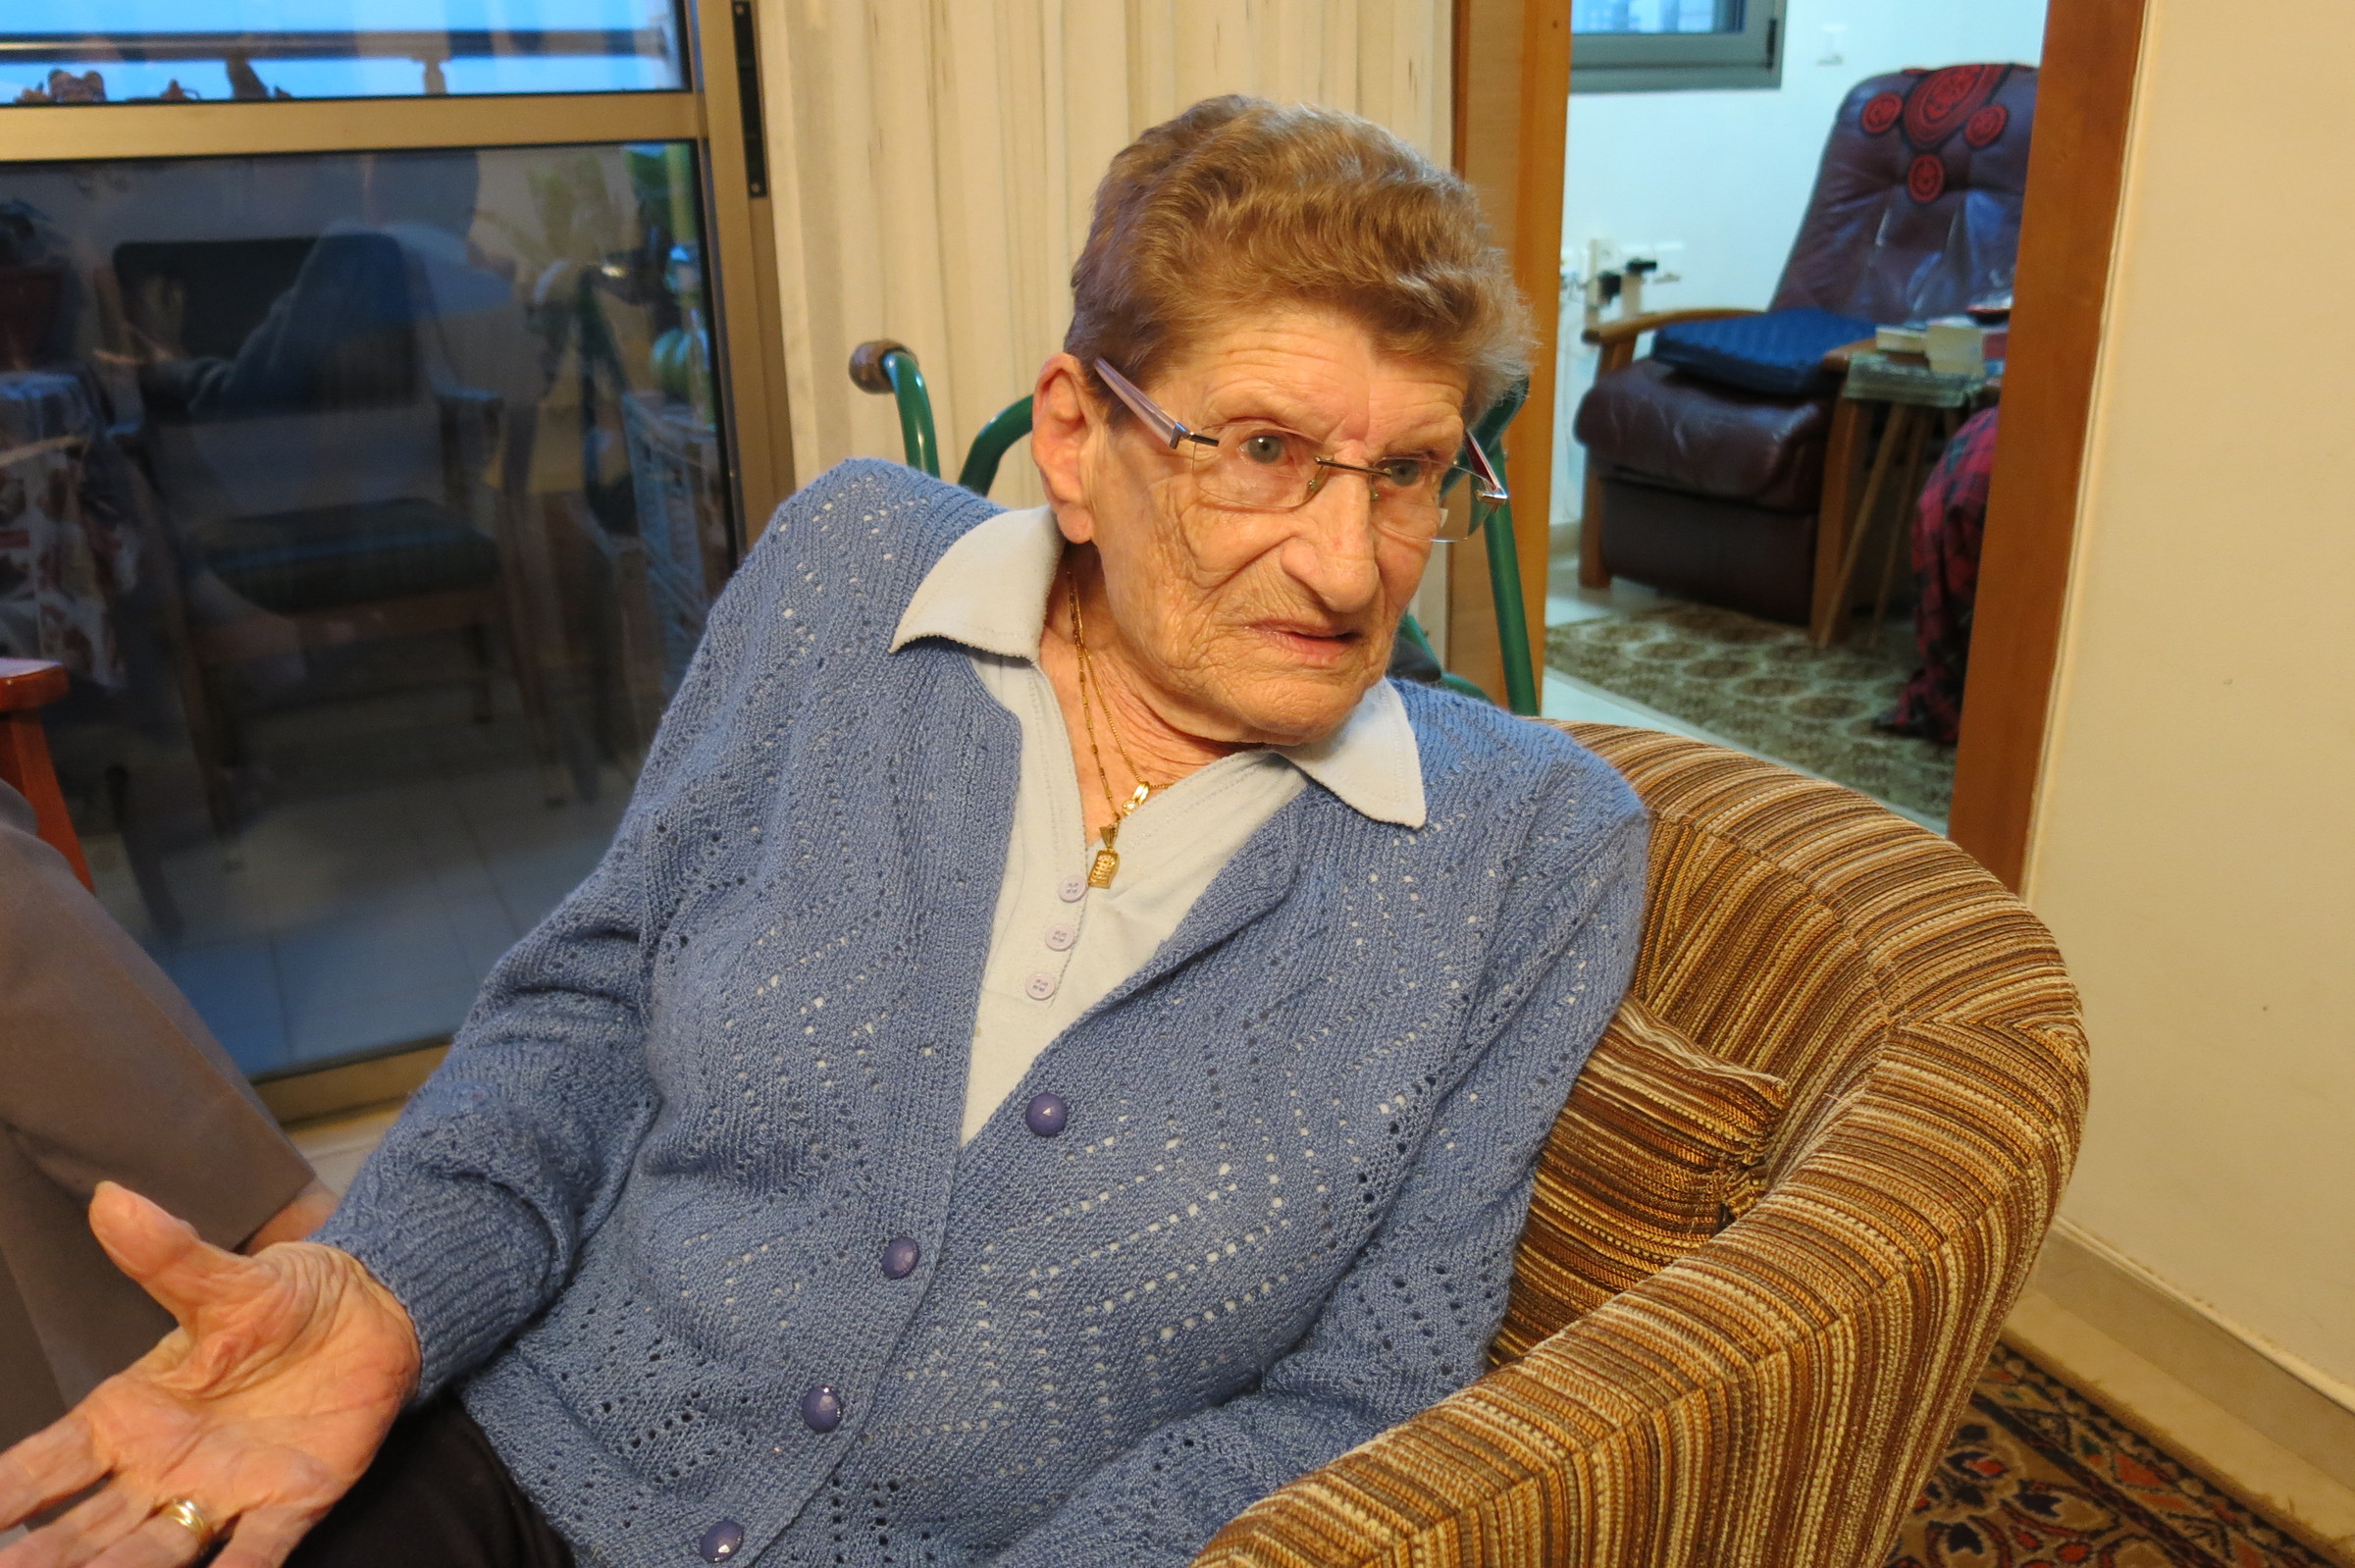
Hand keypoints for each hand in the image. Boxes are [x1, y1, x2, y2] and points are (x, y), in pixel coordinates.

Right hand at [0, 1183, 419, 1566]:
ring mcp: (221, 1491)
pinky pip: (252, 1558)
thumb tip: (112, 1199)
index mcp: (127, 1415)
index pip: (44, 1468)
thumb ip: (168, 1256)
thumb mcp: (226, 1280)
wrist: (378, 1311)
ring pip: (150, 1556)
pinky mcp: (289, 1504)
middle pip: (82, 1530)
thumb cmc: (286, 1298)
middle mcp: (161, 1467)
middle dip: (43, 1559)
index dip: (6, 1497)